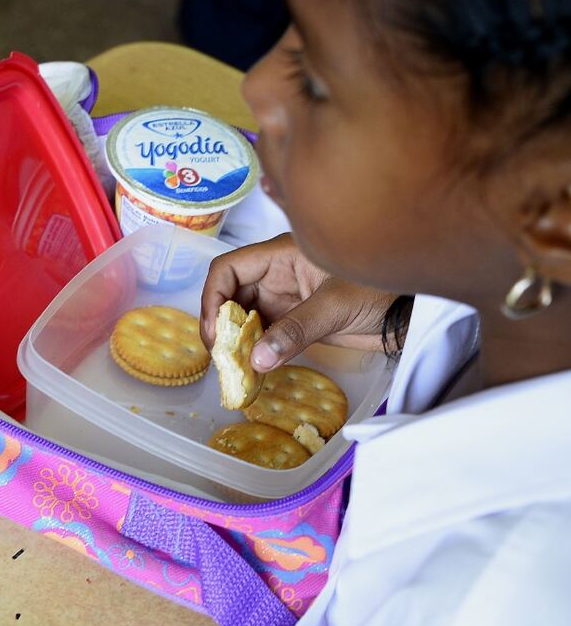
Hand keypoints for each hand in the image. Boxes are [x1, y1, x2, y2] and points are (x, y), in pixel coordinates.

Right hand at [200, 233, 397, 370]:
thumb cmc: (381, 290)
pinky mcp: (296, 322)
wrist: (412, 312)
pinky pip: (265, 336)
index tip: (214, 330)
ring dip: (236, 343)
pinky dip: (255, 352)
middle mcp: (277, 275)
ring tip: (234, 368)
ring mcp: (285, 299)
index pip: (228, 269)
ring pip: (245, 319)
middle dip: (221, 325)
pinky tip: (253, 369)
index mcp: (281, 255)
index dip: (213, 297)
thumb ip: (296, 330)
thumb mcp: (336, 306)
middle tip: (222, 356)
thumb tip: (257, 359)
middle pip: (231, 296)